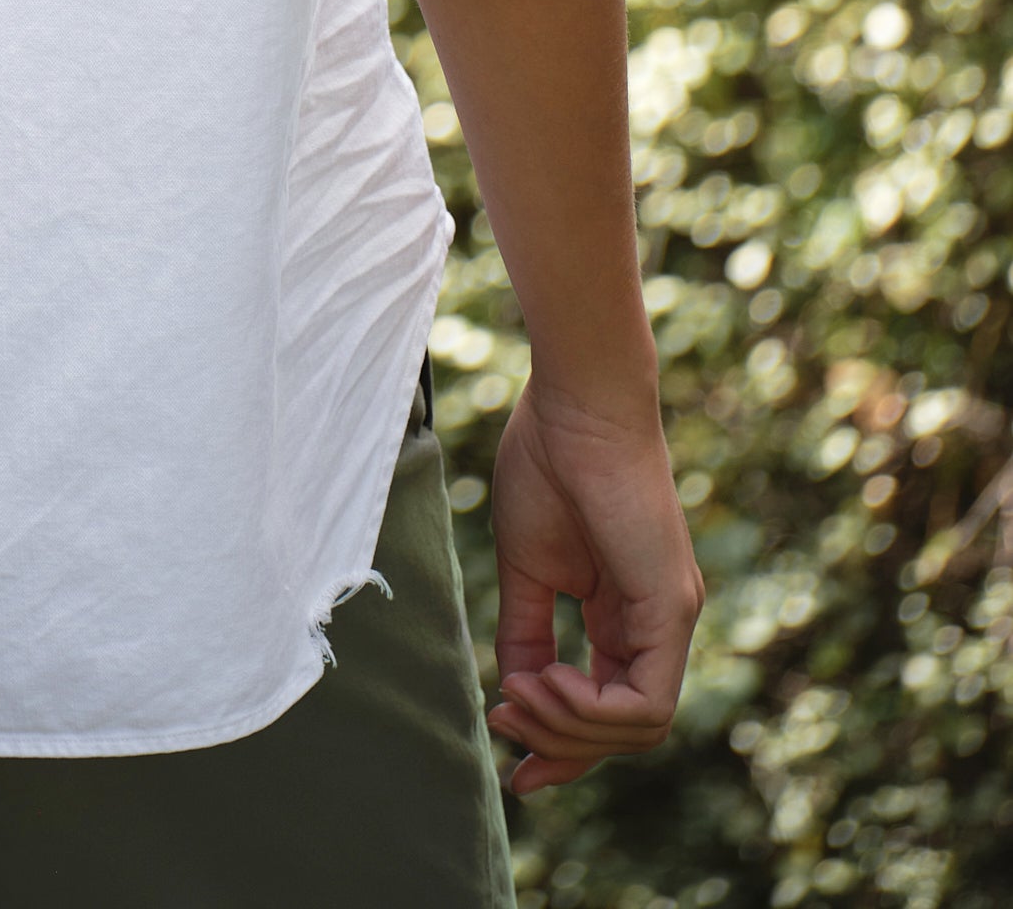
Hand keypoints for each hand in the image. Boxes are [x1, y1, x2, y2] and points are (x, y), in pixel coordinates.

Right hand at [484, 373, 702, 794]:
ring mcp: (670, 619)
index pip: (607, 708)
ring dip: (570, 730)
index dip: (561, 746)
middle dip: (560, 747)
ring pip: (638, 729)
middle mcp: (657, 624)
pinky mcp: (671, 609)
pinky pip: (646, 703)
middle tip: (504, 725)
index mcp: (625, 612)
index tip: (516, 772)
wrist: (574, 402)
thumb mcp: (527, 565)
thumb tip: (516, 693)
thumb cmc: (547, 461)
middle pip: (623, 731)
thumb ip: (527, 631)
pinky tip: (548, 684)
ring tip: (519, 696)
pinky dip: (593, 712)